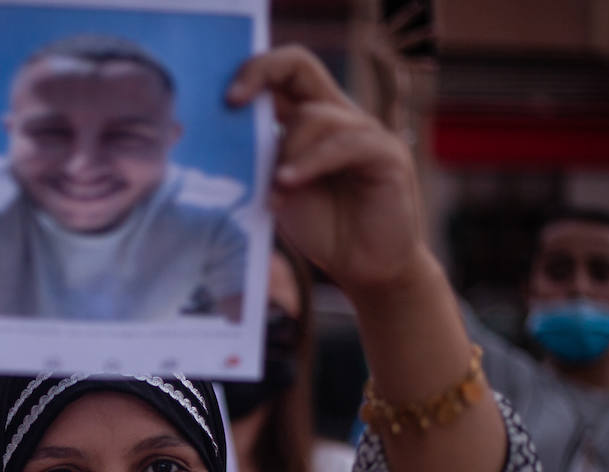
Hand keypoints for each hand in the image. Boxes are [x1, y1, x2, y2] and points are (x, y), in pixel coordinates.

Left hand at [227, 45, 423, 297]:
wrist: (364, 269)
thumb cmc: (323, 229)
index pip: (285, 71)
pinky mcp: (387, 155)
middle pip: (301, 65)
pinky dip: (310, 163)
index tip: (226, 100)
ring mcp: (366, 132)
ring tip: (276, 192)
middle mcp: (340, 116)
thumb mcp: (279, 190)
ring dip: (285, 153)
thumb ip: (261, 160)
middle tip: (232, 103)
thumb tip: (220, 134)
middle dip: (260, 73)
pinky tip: (288, 184)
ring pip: (314, 115)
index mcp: (313, 119)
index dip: (253, 71)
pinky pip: (345, 143)